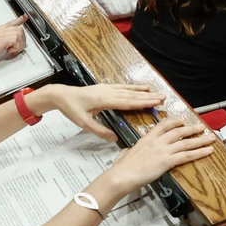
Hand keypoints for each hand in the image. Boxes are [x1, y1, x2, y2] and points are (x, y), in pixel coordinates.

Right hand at [0, 16, 28, 61]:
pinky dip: (15, 47)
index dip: (18, 20)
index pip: (9, 24)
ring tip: (10, 50)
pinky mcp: (1, 39)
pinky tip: (8, 50)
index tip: (24, 17)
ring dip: (18, 44)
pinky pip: (16, 39)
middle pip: (18, 29)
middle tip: (16, 48)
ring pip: (19, 33)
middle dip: (21, 39)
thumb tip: (3, 52)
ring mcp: (0, 34)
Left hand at [39, 82, 168, 140]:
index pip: (128, 102)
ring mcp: (107, 88)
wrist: (61, 95)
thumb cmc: (72, 109)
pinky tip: (141, 87)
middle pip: (132, 95)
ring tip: (157, 92)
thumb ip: (100, 131)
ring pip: (129, 90)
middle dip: (148, 97)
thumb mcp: (84, 123)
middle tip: (163, 98)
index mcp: (105, 101)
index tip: (156, 103)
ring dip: (144, 92)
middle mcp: (109, 92)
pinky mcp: (105, 87)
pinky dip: (134, 87)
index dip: (143, 103)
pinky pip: (123, 87)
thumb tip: (114, 138)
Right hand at [100, 116, 218, 195]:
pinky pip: (187, 155)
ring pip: (186, 142)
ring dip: (200, 139)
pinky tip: (208, 151)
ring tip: (210, 138)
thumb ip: (129, 151)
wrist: (122, 175)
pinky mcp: (167, 161)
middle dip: (191, 129)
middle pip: (178, 132)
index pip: (163, 125)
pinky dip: (199, 153)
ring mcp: (163, 150)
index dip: (174, 122)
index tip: (181, 121)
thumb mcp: (124, 154)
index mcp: (146, 138)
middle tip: (201, 127)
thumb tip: (128, 152)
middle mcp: (157, 142)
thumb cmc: (121, 168)